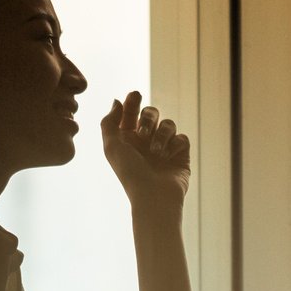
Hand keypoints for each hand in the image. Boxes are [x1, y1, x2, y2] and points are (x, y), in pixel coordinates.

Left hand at [101, 91, 191, 216]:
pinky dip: (175, 144)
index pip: (131, 113)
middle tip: (143, 131)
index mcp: (128, 139)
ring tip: (155, 152)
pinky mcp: (181, 154)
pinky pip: (181, 137)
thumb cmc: (130, 173)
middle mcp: (146, 142)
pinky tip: (168, 157)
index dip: (132, 102)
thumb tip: (117, 101)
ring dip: (161, 135)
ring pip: (168, 124)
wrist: (154, 196)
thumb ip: (109, 122)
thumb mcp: (111, 146)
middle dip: (148, 118)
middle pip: (151, 113)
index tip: (134, 94)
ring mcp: (165, 147)